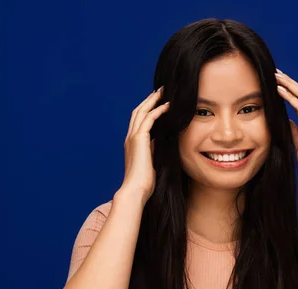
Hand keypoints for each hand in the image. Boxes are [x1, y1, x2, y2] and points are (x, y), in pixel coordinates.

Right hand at [121, 87, 169, 202]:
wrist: (135, 190)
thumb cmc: (144, 182)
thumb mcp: (151, 162)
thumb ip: (153, 150)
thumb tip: (161, 142)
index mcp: (132, 143)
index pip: (139, 120)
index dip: (147, 109)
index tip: (158, 101)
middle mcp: (130, 138)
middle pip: (138, 111)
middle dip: (149, 99)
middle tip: (161, 90)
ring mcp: (133, 137)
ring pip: (141, 112)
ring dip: (153, 100)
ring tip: (164, 92)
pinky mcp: (139, 139)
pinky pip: (148, 119)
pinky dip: (157, 110)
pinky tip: (167, 105)